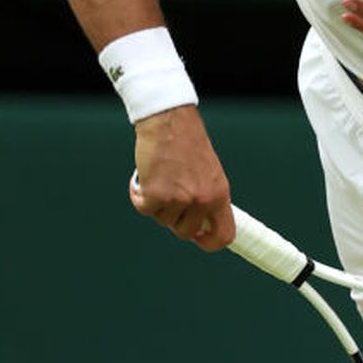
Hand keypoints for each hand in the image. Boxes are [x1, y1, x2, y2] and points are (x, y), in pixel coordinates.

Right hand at [128, 107, 234, 249]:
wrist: (168, 120)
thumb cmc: (187, 143)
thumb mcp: (209, 173)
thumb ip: (207, 198)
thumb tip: (200, 224)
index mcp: (219, 194)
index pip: (223, 234)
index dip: (210, 242)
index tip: (198, 238)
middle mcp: (202, 200)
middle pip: (185, 231)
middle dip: (174, 219)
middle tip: (168, 198)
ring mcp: (179, 199)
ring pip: (163, 220)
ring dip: (156, 204)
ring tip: (159, 178)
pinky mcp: (156, 195)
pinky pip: (144, 209)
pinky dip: (139, 196)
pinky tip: (142, 179)